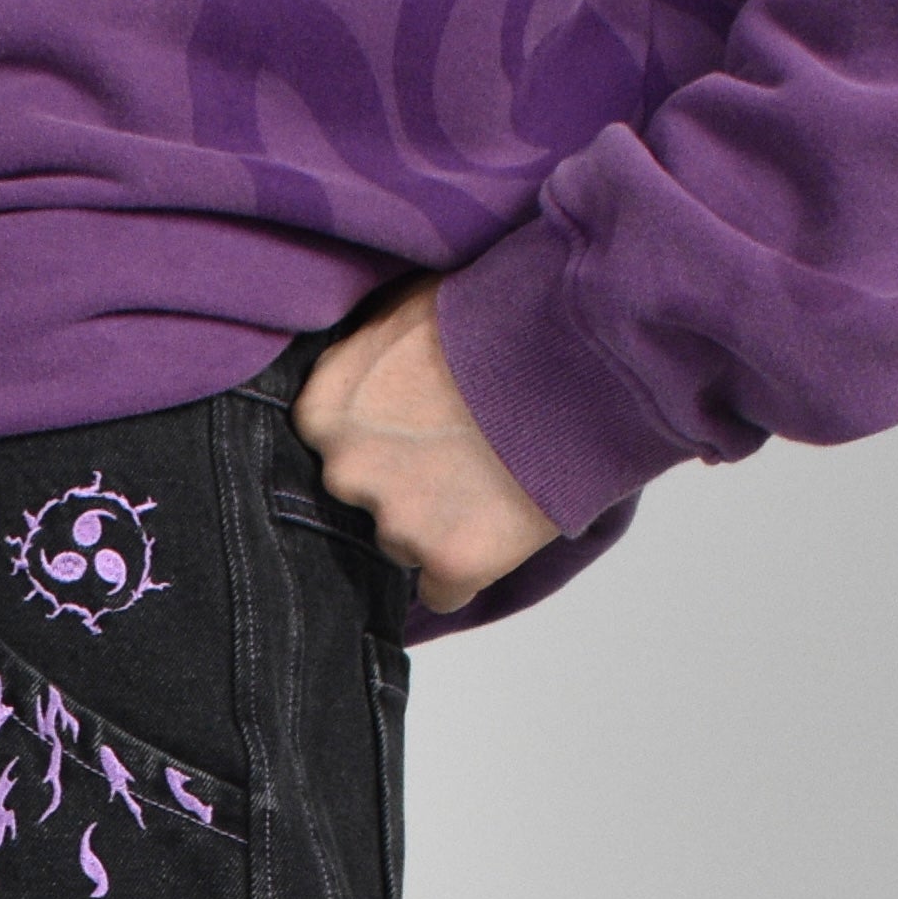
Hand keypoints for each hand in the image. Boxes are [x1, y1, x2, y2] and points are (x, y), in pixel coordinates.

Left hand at [293, 279, 560, 614]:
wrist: (573, 350)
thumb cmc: (496, 315)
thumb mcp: (406, 308)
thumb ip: (367, 352)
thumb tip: (359, 364)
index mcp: (324, 411)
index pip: (331, 448)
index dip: (378, 440)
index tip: (418, 426)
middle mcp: (347, 472)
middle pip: (363, 501)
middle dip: (405, 484)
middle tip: (462, 451)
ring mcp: (398, 521)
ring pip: (403, 545)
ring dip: (439, 525)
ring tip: (493, 477)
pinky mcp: (451, 561)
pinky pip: (444, 590)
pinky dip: (469, 570)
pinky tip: (500, 527)